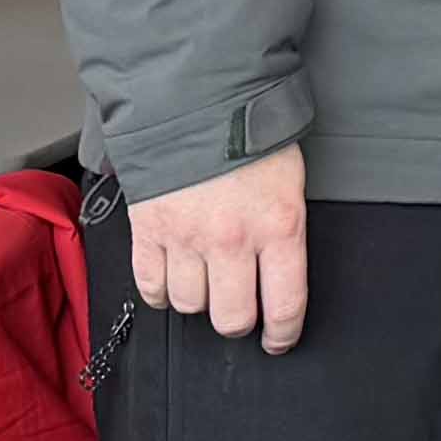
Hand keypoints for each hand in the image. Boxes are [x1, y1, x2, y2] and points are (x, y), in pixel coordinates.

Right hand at [126, 146, 309, 353]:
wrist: (198, 100)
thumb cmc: (251, 137)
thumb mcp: (291, 182)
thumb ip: (284, 231)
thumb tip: (280, 274)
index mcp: (278, 226)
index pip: (285, 305)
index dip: (283, 334)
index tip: (279, 340)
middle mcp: (232, 239)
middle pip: (232, 317)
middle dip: (238, 320)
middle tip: (240, 308)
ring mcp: (187, 237)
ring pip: (189, 305)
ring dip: (199, 301)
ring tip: (206, 283)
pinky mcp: (149, 231)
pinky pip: (151, 286)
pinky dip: (161, 292)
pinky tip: (172, 280)